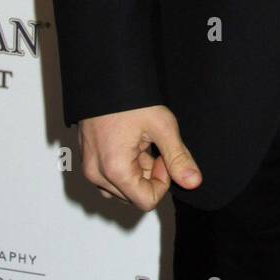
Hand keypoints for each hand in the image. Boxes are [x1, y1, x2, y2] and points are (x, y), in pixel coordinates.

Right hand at [79, 104, 202, 209]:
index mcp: (114, 170)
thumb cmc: (130, 99)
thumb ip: (178, 157)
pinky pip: (108, 178)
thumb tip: (193, 182)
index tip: (163, 156)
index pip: (147, 201)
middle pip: (133, 196)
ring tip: (140, 143)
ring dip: (135, 172)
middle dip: (149, 176)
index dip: (163, 182)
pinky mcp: (86, 160)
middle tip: (152, 146)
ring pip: (120, 189)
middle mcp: (96, 175)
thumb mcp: (162, 126)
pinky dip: (122, 167)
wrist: (103, 77)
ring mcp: (89, 168)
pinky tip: (128, 142)